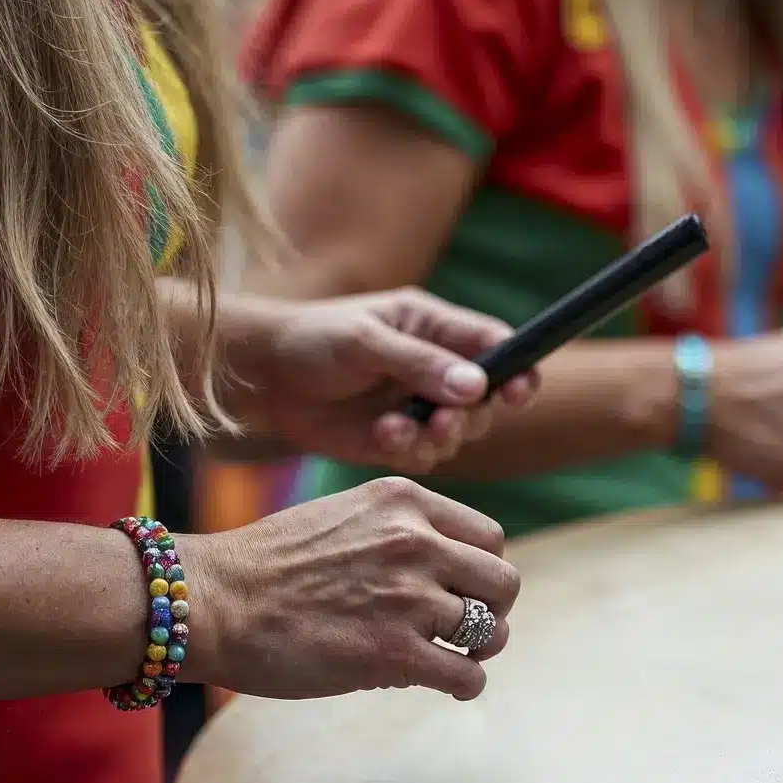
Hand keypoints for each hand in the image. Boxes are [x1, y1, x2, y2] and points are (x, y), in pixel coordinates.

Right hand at [183, 477, 518, 701]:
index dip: (481, 571)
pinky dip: (464, 686)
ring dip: (477, 652)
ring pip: (492, 632)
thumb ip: (397, 531)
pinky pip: (467, 676)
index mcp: (404, 503)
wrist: (210, 601)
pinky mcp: (393, 654)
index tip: (460, 592)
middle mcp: (415, 543)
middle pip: (503, 583)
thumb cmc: (265, 565)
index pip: (489, 538)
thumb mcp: (343, 516)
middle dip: (492, 611)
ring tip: (448, 660)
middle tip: (464, 630)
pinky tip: (442, 686)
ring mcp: (407, 598)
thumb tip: (443, 568)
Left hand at [223, 288, 541, 470]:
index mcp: (435, 327)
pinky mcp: (397, 440)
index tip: (520, 391)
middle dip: (473, 413)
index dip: (517, 367)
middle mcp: (435, 368)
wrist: (262, 380)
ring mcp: (417, 407)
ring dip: (440, 436)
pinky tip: (380, 436)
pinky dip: (409, 450)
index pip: (495, 344)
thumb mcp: (366, 341)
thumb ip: (421, 363)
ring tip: (402, 429)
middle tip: (446, 419)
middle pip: (487, 398)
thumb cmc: (312, 340)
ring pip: (459, 433)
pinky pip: (426, 455)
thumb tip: (477, 386)